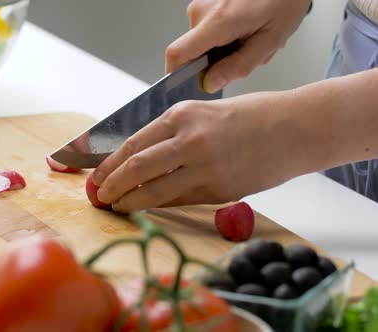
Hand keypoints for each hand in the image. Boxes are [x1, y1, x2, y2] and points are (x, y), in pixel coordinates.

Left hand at [91, 92, 304, 212]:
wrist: (295, 129)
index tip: (97, 176)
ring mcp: (204, 168)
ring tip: (116, 207)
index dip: (109, 165)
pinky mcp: (219, 191)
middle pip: (136, 169)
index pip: (133, 144)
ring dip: (129, 202)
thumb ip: (172, 135)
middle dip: (112, 186)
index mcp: (181, 116)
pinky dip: (158, 206)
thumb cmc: (250, 116)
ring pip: (153, 191)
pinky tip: (146, 209)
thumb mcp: (204, 113)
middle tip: (100, 196)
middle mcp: (189, 140)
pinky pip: (178, 201)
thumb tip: (138, 161)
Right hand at [166, 0, 310, 92]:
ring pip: (200, 42)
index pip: (178, 53)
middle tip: (246, 54)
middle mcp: (202, 10)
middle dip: (215, 62)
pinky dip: (224, 36)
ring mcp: (201, 4)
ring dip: (223, 49)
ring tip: (250, 38)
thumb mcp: (270, 41)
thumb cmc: (284, 1)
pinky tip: (245, 28)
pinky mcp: (204, 2)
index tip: (185, 86)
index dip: (175, 75)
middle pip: (192, 52)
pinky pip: (205, 30)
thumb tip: (209, 84)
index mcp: (219, 21)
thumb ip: (238, 66)